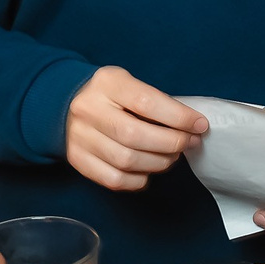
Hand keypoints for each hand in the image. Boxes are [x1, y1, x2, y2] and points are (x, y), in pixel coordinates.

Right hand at [65, 66, 206, 190]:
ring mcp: (80, 137)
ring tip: (172, 155)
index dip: (178, 117)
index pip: (147, 102)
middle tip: (189, 142)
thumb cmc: (111, 95)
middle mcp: (89, 110)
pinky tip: (149, 169)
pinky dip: (140, 179)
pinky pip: (115, 180)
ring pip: (127, 161)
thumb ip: (156, 101)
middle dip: (172, 143)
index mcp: (107, 84)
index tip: (200, 125)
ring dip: (159, 162)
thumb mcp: (130, 83)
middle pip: (136, 135)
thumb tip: (190, 124)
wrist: (64, 104)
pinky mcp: (78, 160)